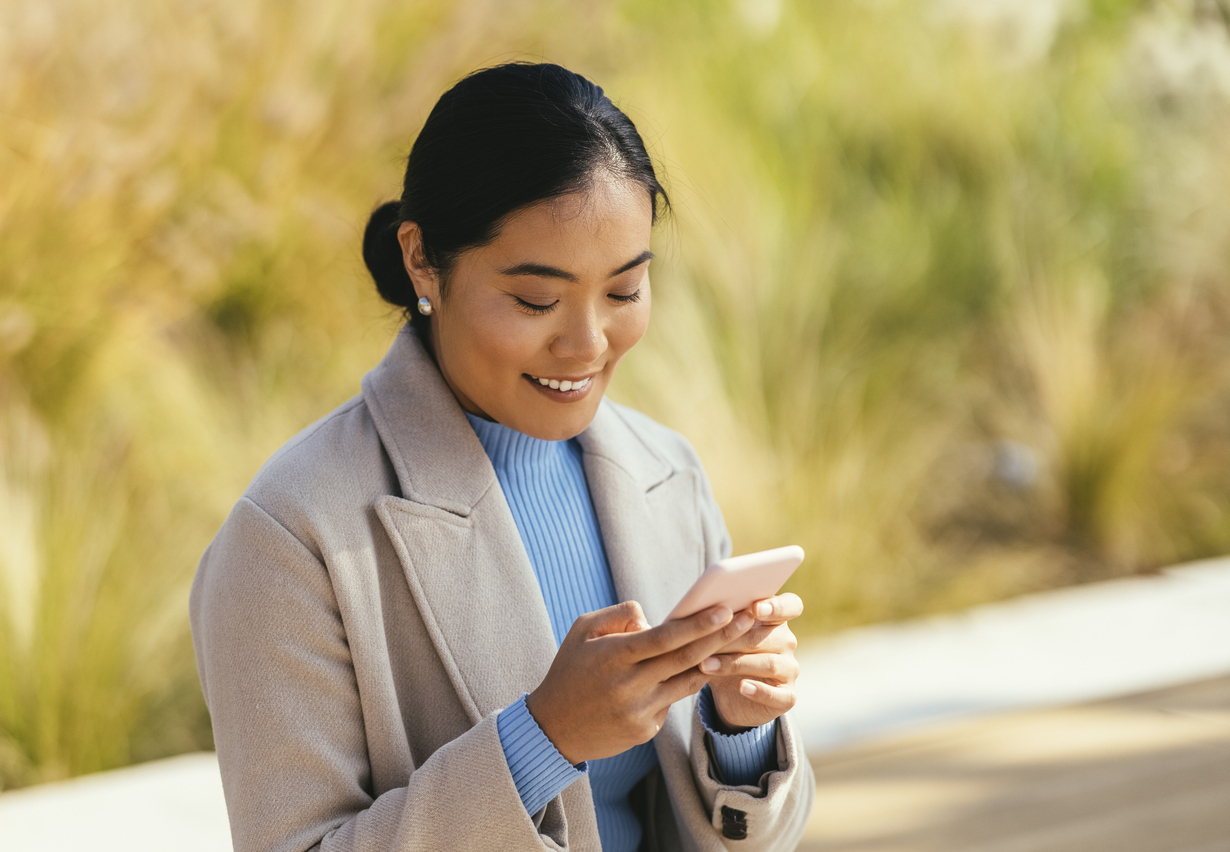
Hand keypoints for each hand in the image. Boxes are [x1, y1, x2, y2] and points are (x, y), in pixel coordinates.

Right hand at [526, 600, 755, 763]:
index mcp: (612, 656)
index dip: (695, 625)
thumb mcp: (582, 631)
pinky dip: (685, 682)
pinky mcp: (646, 730)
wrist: (553, 730)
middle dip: (722, 636)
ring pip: (688, 681)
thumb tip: (652, 617)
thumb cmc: (569, 670)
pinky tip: (702, 666)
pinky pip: (672, 700)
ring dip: (718, 659)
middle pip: (685, 659)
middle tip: (751, 617)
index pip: (663, 639)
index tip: (724, 610)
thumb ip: (617, 614)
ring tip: (743, 639)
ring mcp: (640, 711)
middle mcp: (629, 685)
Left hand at [698, 593, 801, 731]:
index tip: (755, 608)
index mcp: (775, 619)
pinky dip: (759, 691)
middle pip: (768, 636)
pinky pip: (777, 694)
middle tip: (704, 641)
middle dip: (734, 637)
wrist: (730, 694)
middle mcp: (787, 642)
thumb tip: (704, 610)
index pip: (790, 606)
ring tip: (706, 665)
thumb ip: (721, 620)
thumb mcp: (720, 636)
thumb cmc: (724, 654)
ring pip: (769, 664)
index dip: (777, 606)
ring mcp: (789, 669)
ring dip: (734, 664)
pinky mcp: (787, 696)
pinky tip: (741, 687)